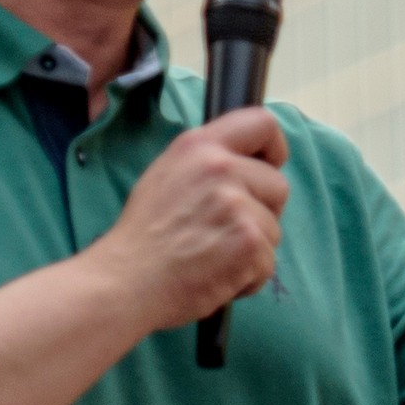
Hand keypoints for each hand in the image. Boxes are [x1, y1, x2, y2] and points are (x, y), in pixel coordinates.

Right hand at [90, 107, 287, 331]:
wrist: (127, 281)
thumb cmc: (143, 237)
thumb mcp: (166, 175)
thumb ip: (206, 163)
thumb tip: (245, 164)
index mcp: (198, 146)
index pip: (262, 123)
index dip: (274, 148)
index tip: (269, 167)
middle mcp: (220, 168)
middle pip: (278, 185)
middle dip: (263, 212)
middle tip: (227, 232)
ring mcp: (236, 204)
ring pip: (274, 229)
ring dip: (252, 249)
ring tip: (212, 258)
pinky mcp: (248, 242)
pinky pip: (268, 262)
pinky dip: (249, 277)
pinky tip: (217, 276)